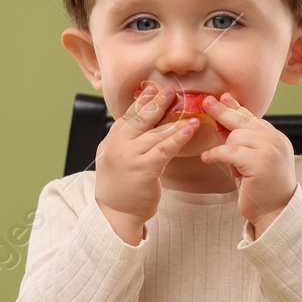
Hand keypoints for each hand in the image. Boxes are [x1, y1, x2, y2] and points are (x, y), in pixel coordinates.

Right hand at [94, 83, 204, 233]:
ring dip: (174, 119)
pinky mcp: (144, 168)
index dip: (143, 101)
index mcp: (112, 140)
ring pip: (155, 132)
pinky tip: (189, 128)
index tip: (154, 89)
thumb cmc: (121, 187)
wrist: (116, 213)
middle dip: (157, 102)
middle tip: (171, 90)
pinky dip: (178, 137)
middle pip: (141, 118)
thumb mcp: (118, 158)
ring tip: (189, 109)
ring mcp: (130, 156)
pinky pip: (164, 148)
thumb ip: (128, 141)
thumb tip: (144, 123)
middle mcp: (118, 145)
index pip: (129, 115)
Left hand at [198, 93, 296, 229]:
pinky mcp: (260, 161)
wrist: (275, 212)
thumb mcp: (250, 161)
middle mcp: (276, 140)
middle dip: (223, 111)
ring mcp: (270, 149)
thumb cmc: (261, 190)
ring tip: (232, 167)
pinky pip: (230, 151)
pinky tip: (207, 158)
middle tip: (207, 101)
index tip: (224, 97)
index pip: (253, 118)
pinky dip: (216, 154)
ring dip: (226, 149)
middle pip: (244, 120)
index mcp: (276, 138)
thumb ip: (241, 143)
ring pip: (236, 136)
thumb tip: (220, 125)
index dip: (236, 107)